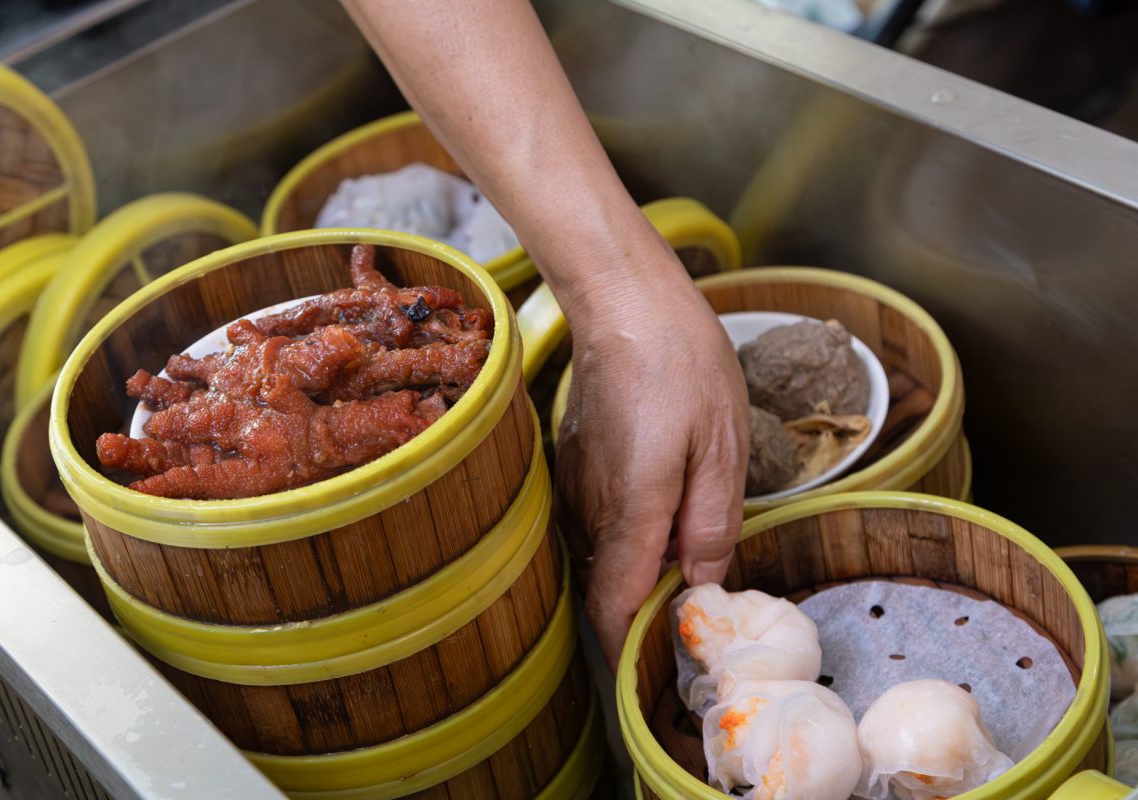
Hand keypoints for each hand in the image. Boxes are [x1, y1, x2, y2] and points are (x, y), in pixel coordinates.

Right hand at [556, 266, 749, 670]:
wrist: (625, 300)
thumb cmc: (681, 361)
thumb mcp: (724, 443)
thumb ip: (711, 523)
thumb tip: (702, 583)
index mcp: (634, 506)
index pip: (615, 606)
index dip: (633, 646)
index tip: (662, 660)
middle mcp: (591, 504)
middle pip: (611, 584)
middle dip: (651, 600)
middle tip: (701, 583)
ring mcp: (575, 483)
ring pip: (605, 552)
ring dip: (644, 559)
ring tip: (691, 525)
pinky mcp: (572, 464)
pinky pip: (599, 518)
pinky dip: (631, 526)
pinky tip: (666, 490)